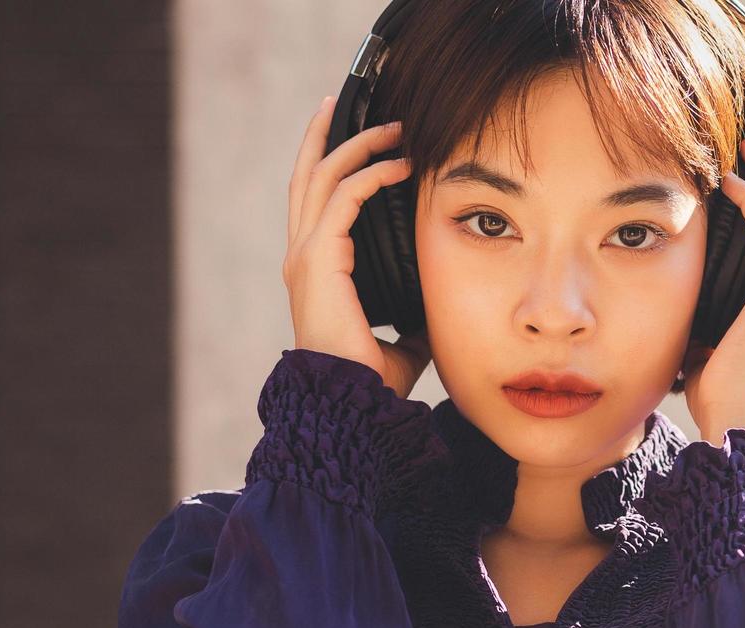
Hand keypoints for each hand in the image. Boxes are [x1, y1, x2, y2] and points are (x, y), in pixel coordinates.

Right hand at [283, 95, 431, 396]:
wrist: (351, 406)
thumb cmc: (371, 382)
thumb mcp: (403, 337)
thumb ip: (414, 316)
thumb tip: (440, 306)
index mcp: (317, 271)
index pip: (317, 203)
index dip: (332, 165)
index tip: (356, 139)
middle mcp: (304, 257)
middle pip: (307, 177)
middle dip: (327, 136)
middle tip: (345, 103)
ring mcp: (306, 256)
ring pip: (322, 177)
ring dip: (356, 145)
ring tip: (391, 126)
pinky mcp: (319, 260)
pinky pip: (343, 198)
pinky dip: (370, 174)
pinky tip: (399, 164)